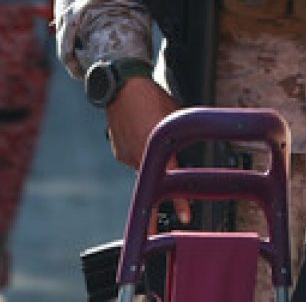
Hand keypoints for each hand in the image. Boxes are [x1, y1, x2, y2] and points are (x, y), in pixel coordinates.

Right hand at [105, 76, 191, 223]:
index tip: (185, 217)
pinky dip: (141, 151)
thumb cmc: (153, 97)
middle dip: (156, 197)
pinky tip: (142, 133)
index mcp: (156, 146)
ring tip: (153, 133)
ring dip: (152, 158)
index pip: (171, 179)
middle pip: (154, 179)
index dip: (178, 201)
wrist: (122, 87)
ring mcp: (127, 156)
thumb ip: (177, 137)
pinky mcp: (119, 153)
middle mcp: (140, 155)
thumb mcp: (174, 116)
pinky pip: (134, 158)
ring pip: (145, 166)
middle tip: (159, 218)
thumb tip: (186, 148)